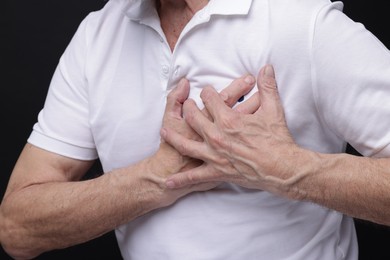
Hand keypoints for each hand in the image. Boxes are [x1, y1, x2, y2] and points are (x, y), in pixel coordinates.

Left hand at [162, 65, 301, 195]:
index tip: (206, 91)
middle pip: (194, 118)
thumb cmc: (277, 140)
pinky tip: (168, 182)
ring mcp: (214, 155)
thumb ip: (268, 86)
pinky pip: (195, 176)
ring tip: (163, 132)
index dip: (207, 92)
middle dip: (188, 109)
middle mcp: (216, 136)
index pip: (210, 99)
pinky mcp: (217, 172)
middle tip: (187, 106)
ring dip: (173, 137)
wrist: (281, 168)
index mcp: (228, 119)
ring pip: (186, 144)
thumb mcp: (274, 110)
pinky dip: (181, 179)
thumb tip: (267, 67)